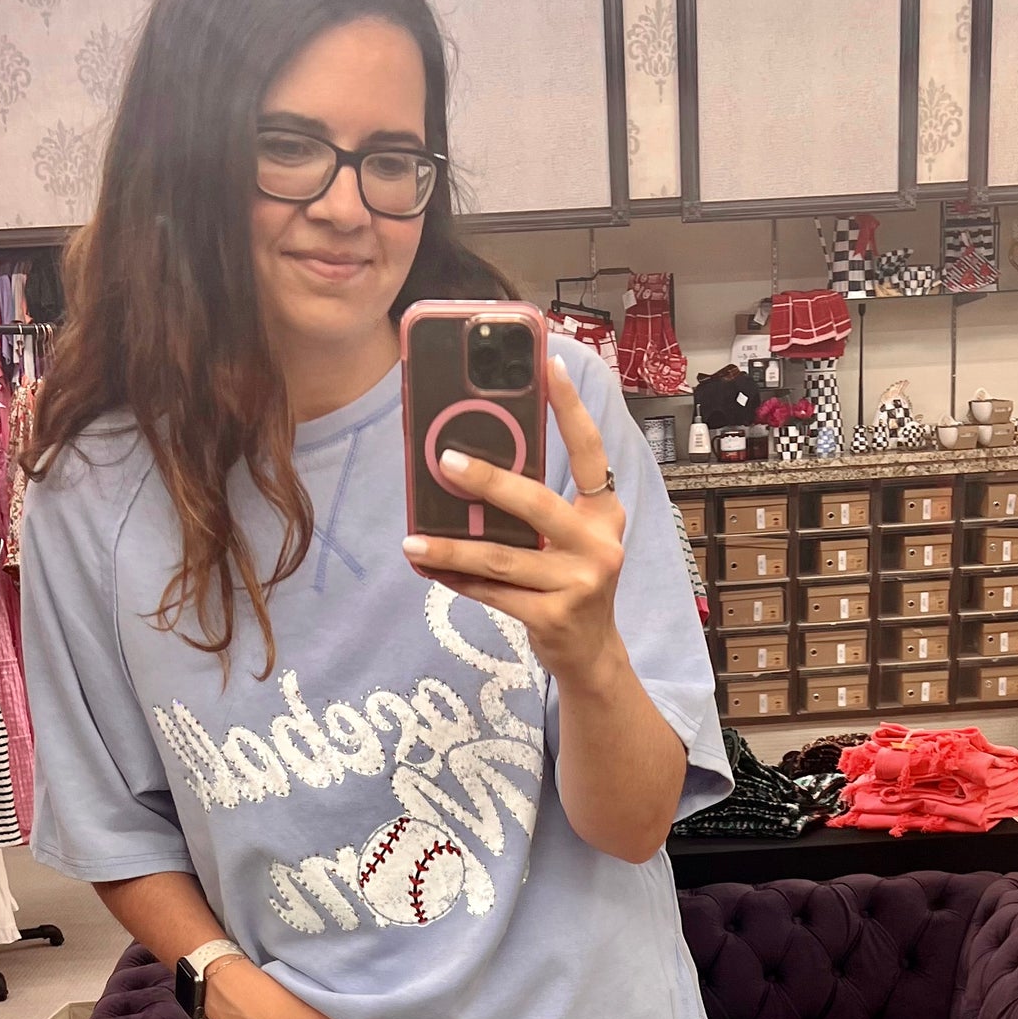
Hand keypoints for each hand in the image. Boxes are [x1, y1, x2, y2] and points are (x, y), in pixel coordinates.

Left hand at [401, 357, 626, 689]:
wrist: (592, 653)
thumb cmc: (571, 582)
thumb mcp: (570, 539)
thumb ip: (539, 508)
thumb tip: (470, 470)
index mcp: (605, 514)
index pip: (590, 452)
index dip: (571, 408)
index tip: (550, 365)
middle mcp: (599, 545)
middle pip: (536, 504)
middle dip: (488, 481)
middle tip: (444, 462)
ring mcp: (579, 583)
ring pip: (502, 558)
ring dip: (452, 549)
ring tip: (412, 542)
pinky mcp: (554, 617)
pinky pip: (494, 594)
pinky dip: (458, 582)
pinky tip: (430, 570)